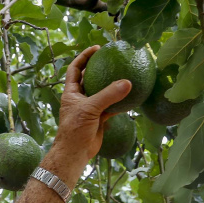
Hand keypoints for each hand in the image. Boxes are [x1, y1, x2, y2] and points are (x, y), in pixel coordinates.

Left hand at [53, 45, 131, 162]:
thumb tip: (128, 82)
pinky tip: (132, 94)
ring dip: (113, 84)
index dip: (84, 56)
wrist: (75, 153)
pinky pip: (112, 105)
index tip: (97, 48)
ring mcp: (90, 108)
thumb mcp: (90, 109)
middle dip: (100, 67)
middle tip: (114, 57)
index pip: (75, 69)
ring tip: (126, 72)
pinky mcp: (99, 118)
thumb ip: (108, 95)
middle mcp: (80, 98)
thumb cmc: (75, 129)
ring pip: (102, 92)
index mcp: (71, 92)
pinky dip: (120, 101)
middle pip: (90, 77)